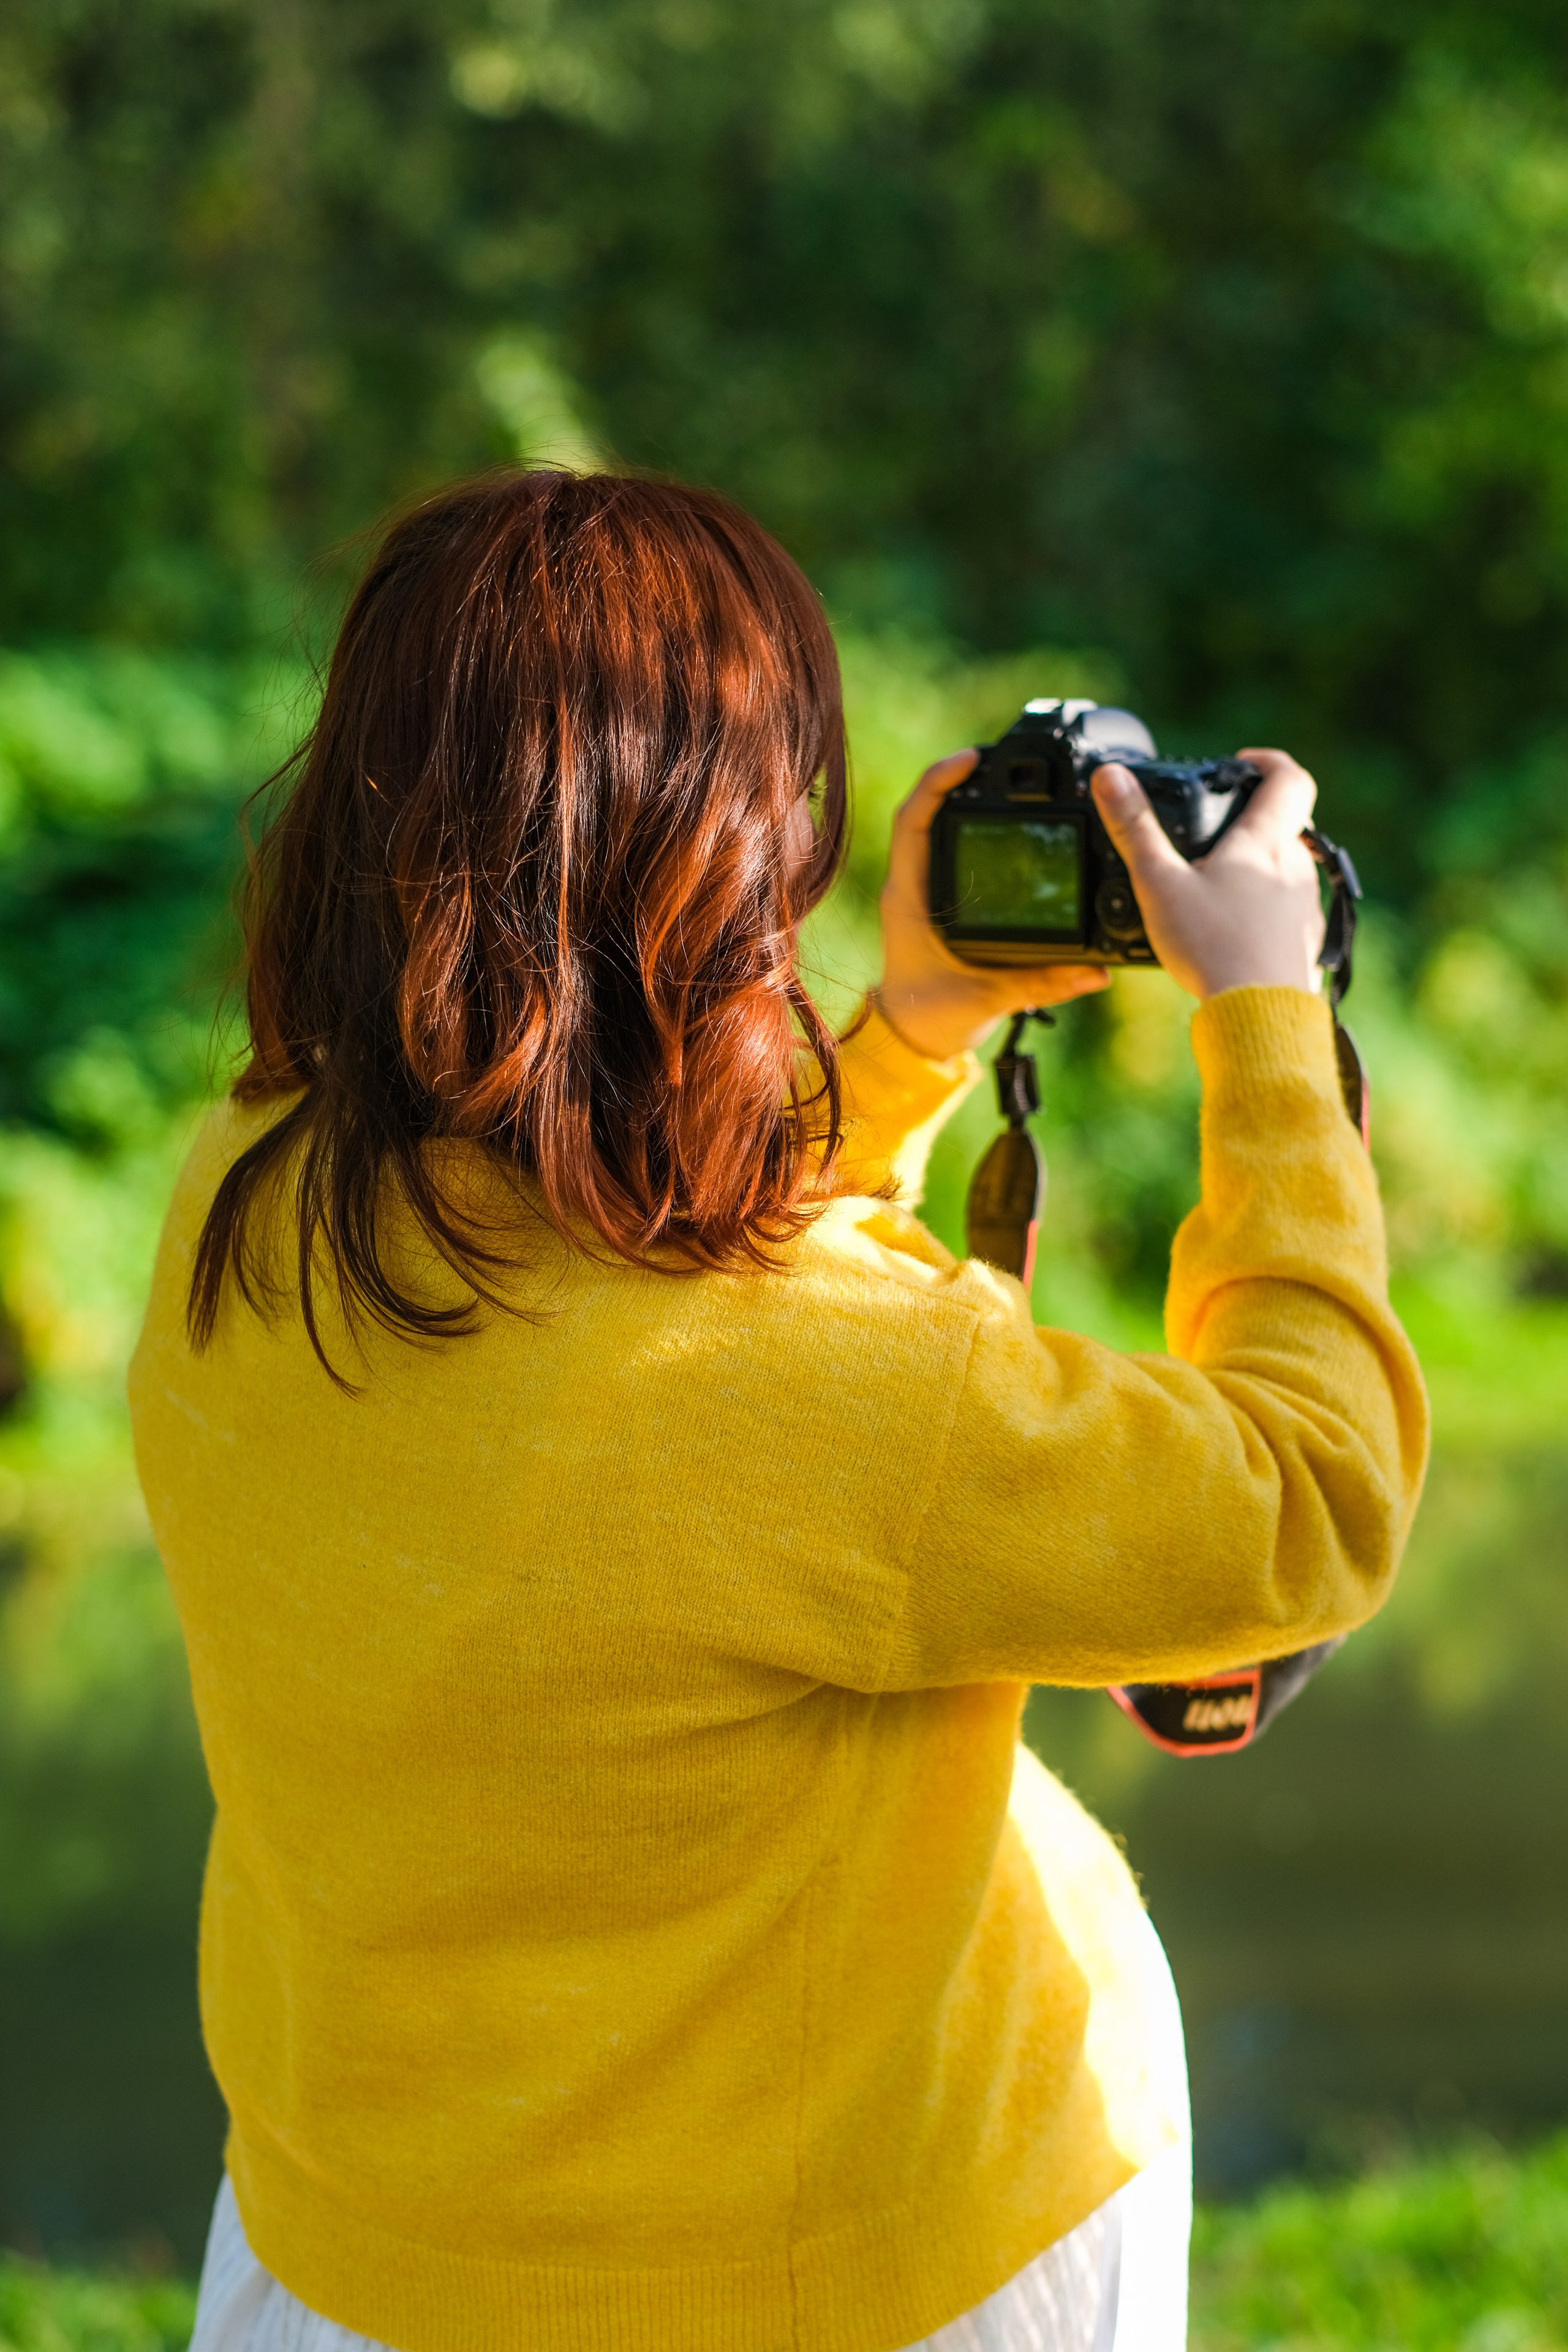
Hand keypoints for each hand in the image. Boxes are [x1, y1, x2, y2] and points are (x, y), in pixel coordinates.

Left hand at [875, 750, 1109, 1061]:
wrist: (912, 1039)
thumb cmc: (934, 1017)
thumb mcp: (989, 1000)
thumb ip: (1043, 984)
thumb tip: (1095, 973)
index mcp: (910, 899)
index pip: (913, 824)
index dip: (937, 784)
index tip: (970, 758)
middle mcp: (910, 886)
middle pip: (923, 812)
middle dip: (955, 778)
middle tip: (996, 757)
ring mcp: (920, 890)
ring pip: (932, 828)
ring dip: (960, 798)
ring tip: (999, 775)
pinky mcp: (935, 899)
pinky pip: (945, 849)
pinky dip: (968, 826)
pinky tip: (997, 818)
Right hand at [1090, 749, 1324, 1001]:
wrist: (1257, 1015)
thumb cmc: (1211, 947)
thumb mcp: (1159, 883)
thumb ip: (1134, 828)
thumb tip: (1110, 776)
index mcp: (1264, 841)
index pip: (1288, 777)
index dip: (1266, 761)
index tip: (1240, 764)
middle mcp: (1295, 867)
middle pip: (1284, 825)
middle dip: (1249, 824)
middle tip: (1211, 837)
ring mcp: (1306, 906)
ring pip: (1285, 870)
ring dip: (1256, 870)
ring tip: (1215, 890)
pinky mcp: (1306, 942)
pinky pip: (1287, 913)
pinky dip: (1263, 911)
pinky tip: (1233, 933)